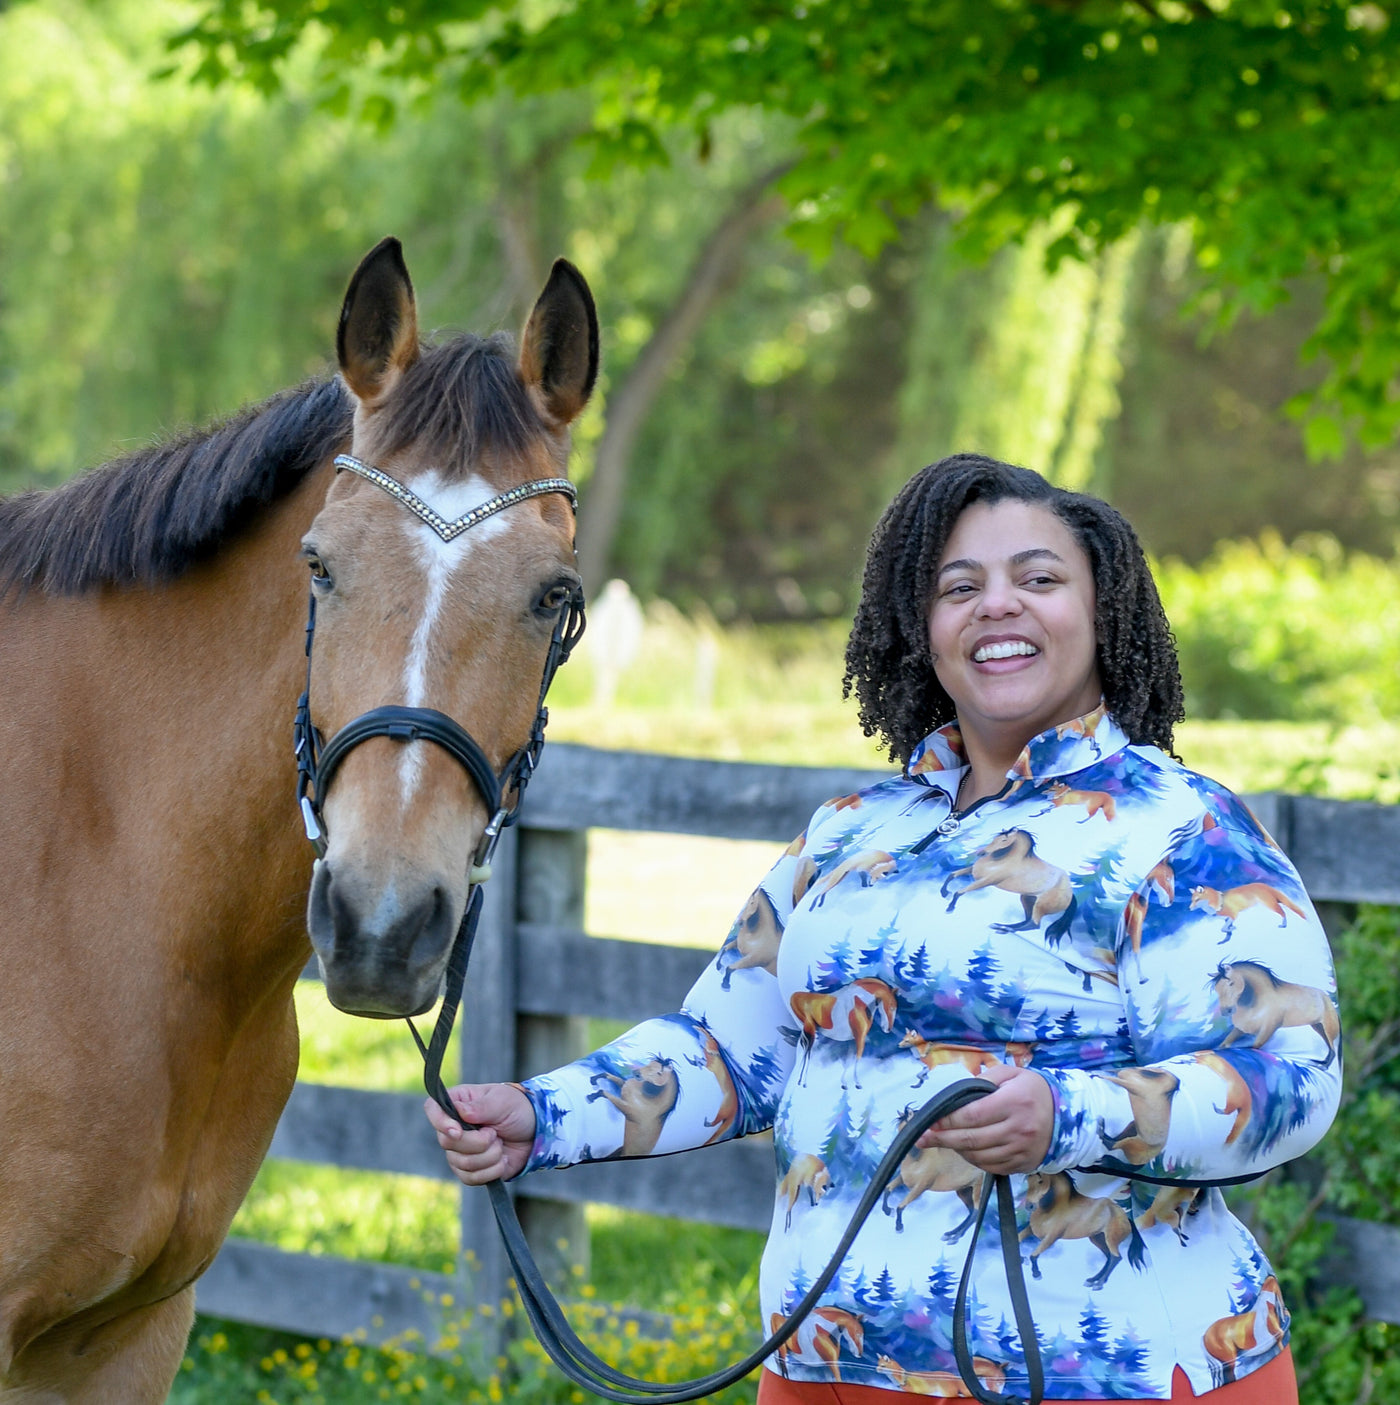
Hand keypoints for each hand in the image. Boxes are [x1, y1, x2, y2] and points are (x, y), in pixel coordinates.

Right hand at [424, 1083, 536, 1185]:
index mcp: (458, 1102)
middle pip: (447, 1142)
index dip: (440, 1122)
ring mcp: (460, 1150)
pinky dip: (491, 1171)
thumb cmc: (517, 1109)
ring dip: (489, 1156)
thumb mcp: (502, 1102)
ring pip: (460, 1163)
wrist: (536, 1133)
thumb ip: (480, 1107)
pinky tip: (502, 1160)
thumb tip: (459, 1112)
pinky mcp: (470, 1170)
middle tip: (495, 1133)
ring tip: (501, 1144)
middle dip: (477, 1142)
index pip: (432, 1109)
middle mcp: (454, 1127)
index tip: (458, 1131)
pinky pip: (471, 1178)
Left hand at [916, 1064, 1052, 1174]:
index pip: (972, 1115)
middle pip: (972, 1139)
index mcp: (1013, 1102)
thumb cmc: (1033, 1090)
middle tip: (922, 1138)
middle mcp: (1018, 1129)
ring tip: (942, 1142)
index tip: (930, 1120)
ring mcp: (1021, 1150)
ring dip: (956, 1150)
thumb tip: (959, 1093)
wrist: (1068, 1115)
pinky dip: (974, 1161)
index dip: (948, 1120)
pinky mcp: (1023, 1164)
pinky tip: (964, 1150)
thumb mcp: (1012, 1073)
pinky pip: (992, 1167)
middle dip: (943, 1139)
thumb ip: (985, 1078)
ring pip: (979, 1156)